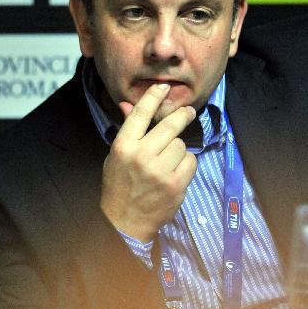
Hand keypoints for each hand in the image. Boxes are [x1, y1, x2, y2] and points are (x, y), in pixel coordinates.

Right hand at [100, 83, 197, 242]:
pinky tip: (175, 173)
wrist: (124, 222)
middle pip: (169, 125)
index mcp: (123, 147)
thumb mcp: (117, 156)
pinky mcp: (175, 185)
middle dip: (182, 116)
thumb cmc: (119, 185)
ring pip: (181, 145)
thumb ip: (127, 130)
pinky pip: (190, 161)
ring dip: (178, 150)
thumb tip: (127, 104)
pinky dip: (186, 165)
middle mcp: (141, 156)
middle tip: (188, 112)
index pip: (140, 114)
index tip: (164, 86)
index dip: (153, 97)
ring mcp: (159, 172)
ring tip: (167, 162)